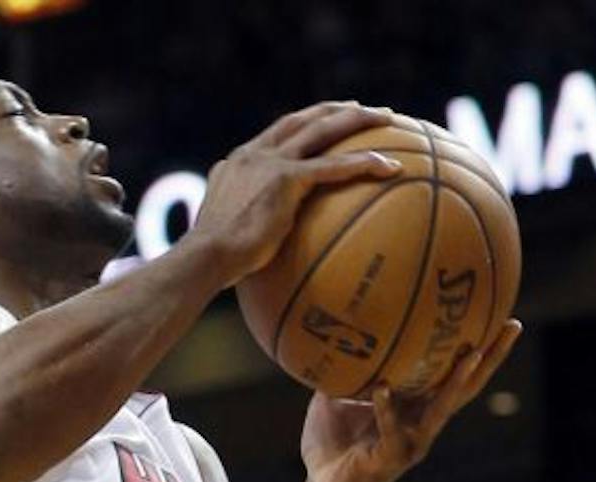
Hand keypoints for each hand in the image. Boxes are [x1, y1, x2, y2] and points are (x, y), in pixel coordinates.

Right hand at [187, 102, 403, 282]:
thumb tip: (243, 227)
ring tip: (389, 120)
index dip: (309, 121)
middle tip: (366, 110)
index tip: (331, 118)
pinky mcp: (286, 180)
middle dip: (338, 110)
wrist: (205, 256)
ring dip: (358, 120)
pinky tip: (389, 168)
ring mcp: (271, 162)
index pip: (281, 130)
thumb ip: (237, 212)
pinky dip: (363, 164)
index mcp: (241, 159)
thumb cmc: (213, 257)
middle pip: (305, 119)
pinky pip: (333, 167)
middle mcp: (256, 153)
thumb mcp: (222, 225)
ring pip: (323, 130)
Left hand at [299, 321, 522, 481]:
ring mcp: (413, 440)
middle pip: (468, 386)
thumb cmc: (332, 442)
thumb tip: (332, 322)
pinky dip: (386, 409)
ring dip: (459, 381)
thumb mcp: (336, 394)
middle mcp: (424, 421)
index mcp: (417, 404)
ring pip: (444, 408)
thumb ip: (344, 364)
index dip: (478, 345)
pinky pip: (392, 430)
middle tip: (512, 325)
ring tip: (473, 354)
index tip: (499, 312)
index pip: (455, 371)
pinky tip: (383, 388)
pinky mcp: (392, 458)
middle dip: (493, 356)